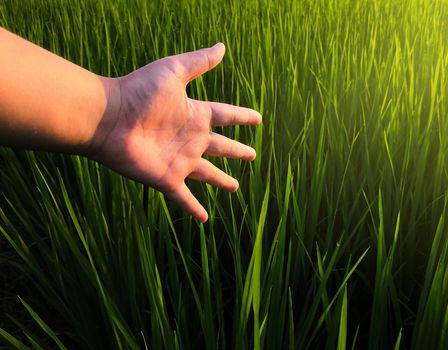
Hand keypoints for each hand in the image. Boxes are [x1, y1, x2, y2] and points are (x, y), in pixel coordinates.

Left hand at [89, 43, 260, 221]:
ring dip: (222, 181)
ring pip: (208, 174)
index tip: (258, 118)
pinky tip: (204, 220)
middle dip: (237, 151)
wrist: (109, 118)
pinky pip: (184, 197)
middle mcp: (191, 139)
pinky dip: (194, 208)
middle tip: (252, 155)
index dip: (242, 117)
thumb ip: (199, 62)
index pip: (226, 115)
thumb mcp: (174, 72)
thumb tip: (222, 46)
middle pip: (221, 147)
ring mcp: (181, 161)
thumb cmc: (138, 92)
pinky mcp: (167, 178)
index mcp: (195, 115)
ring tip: (235, 187)